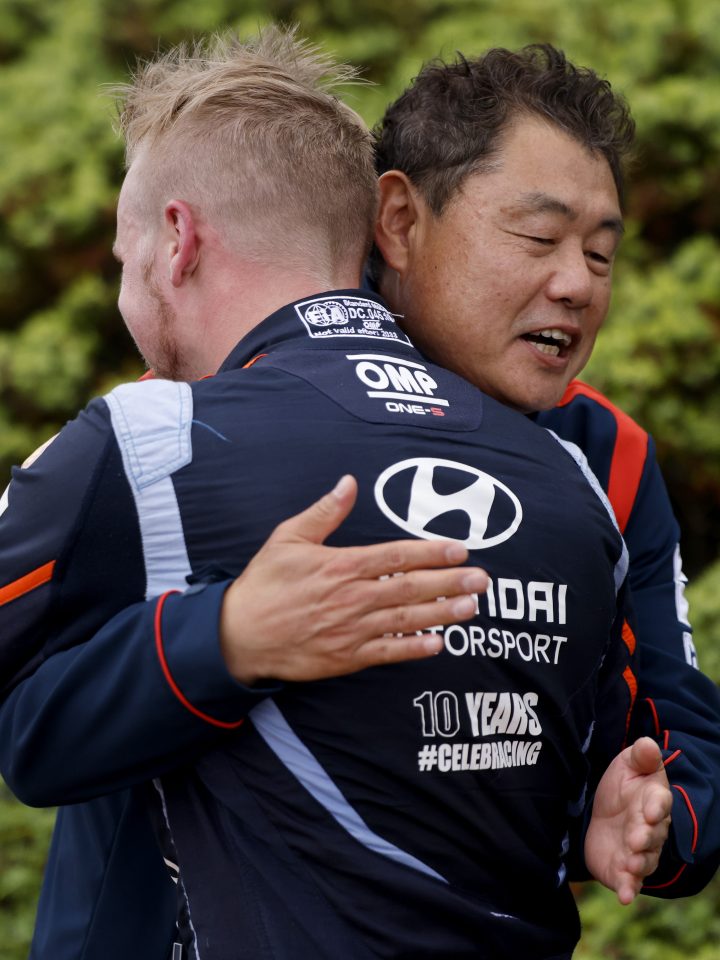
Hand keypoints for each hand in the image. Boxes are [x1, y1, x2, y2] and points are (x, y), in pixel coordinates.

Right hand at [220, 475, 486, 684]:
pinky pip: (387, 653)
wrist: (239, 635)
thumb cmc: (264, 584)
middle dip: (449, 583)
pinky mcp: (346, 657)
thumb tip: (348, 482)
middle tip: (481, 580)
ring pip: (406, 619)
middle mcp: (352, 597)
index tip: (459, 549)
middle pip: (410, 588)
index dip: (431, 552)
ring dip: (442, 614)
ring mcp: (351, 629)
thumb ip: (324, 512)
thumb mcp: (288, 538)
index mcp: (341, 566)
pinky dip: (413, 648)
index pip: (396, 556)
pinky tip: (438, 644)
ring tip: (471, 608)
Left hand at [585, 736, 672, 903]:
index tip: (651, 809)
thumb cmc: (623, 787)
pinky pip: (629, 883)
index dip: (656, 807)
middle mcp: (651, 830)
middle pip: (653, 835)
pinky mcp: (623, 871)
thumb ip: (640, 756)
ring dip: (639, 864)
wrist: (604, 814)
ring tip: (630, 864)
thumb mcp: (628, 765)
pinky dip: (628, 889)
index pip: (660, 804)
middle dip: (645, 837)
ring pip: (644, 861)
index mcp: (653, 802)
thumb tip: (648, 743)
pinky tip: (625, 896)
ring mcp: (638, 852)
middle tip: (636, 838)